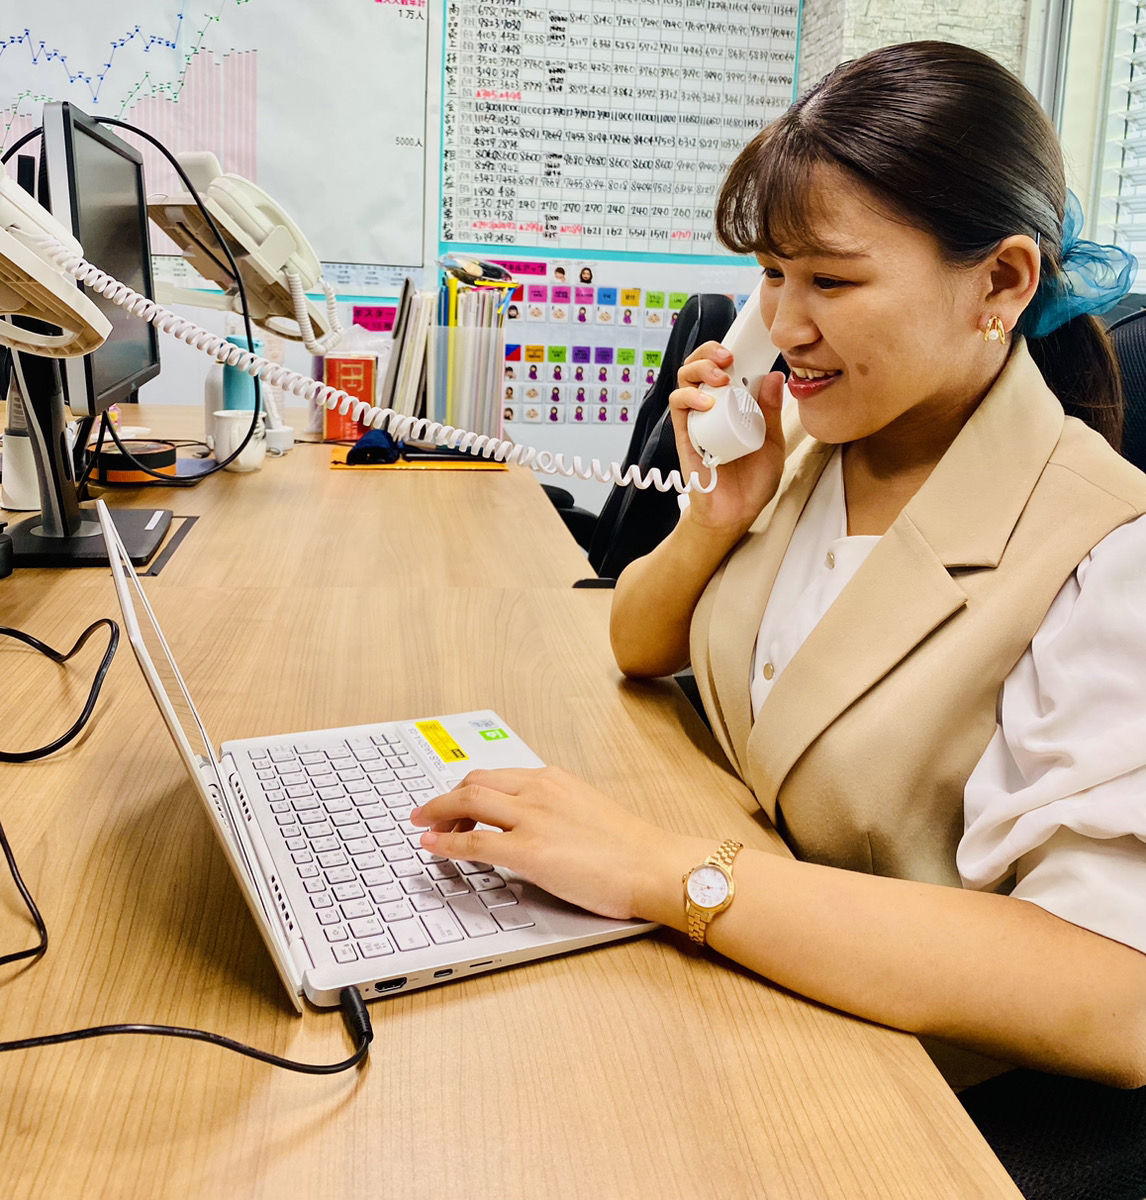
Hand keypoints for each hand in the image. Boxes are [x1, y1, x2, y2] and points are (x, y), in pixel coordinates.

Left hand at [410, 766, 698, 922]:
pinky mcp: (529, 852)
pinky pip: (474, 843)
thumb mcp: (588, 812)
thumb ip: (557, 812)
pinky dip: (446, 844)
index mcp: (554, 780)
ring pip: (468, 804)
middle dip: (445, 798)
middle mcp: (539, 791)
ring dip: (438, 814)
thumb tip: (535, 828)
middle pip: (474, 783)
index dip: (466, 790)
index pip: (495, 776)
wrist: (655, 865)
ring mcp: (533, 819)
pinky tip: (432, 848)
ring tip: (424, 827)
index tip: (454, 802)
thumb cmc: (632, 849)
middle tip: (429, 814)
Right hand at [670, 341, 786, 535]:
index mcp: (733, 406)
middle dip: (710, 352)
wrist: (734, 514)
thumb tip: (775, 377)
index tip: (747, 347)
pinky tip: (706, 403)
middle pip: (700, 367)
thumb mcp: (773, 444)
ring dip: (699, 369)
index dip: (729, 351)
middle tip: (729, 357)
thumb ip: (771, 413)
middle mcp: (711, 409)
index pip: (724, 368)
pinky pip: (678, 407)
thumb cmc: (751, 482)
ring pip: (685, 380)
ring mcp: (696, 421)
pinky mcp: (685, 435)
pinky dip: (689, 398)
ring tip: (719, 375)